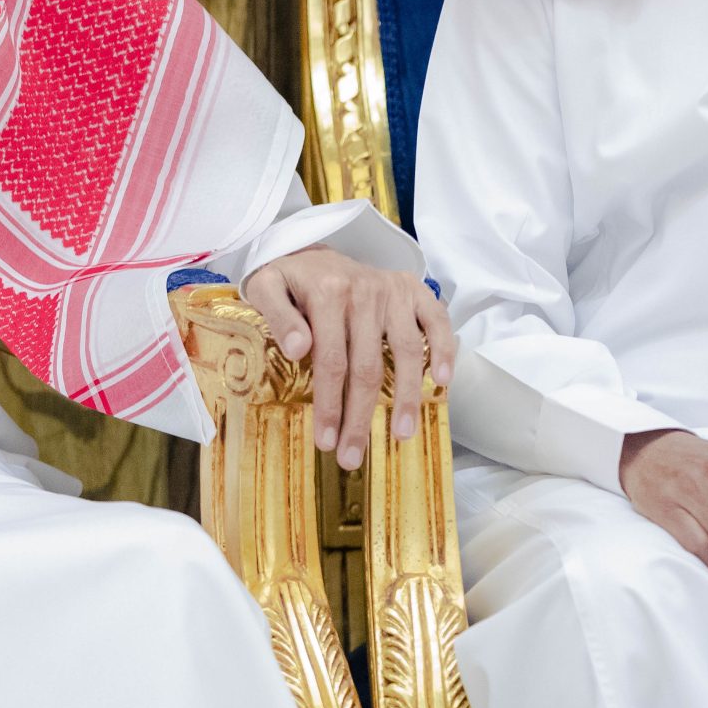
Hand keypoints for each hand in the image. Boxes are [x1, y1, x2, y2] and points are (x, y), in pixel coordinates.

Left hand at [242, 245, 453, 470]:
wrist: (313, 250)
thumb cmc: (288, 279)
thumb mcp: (265, 287)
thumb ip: (277, 315)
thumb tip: (298, 350)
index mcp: (327, 293)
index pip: (331, 360)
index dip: (330, 405)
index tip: (326, 442)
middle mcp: (364, 291)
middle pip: (366, 366)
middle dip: (360, 417)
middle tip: (353, 456)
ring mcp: (391, 290)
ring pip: (405, 351)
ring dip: (406, 396)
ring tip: (402, 434)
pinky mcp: (411, 289)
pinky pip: (436, 319)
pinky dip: (443, 349)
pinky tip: (441, 381)